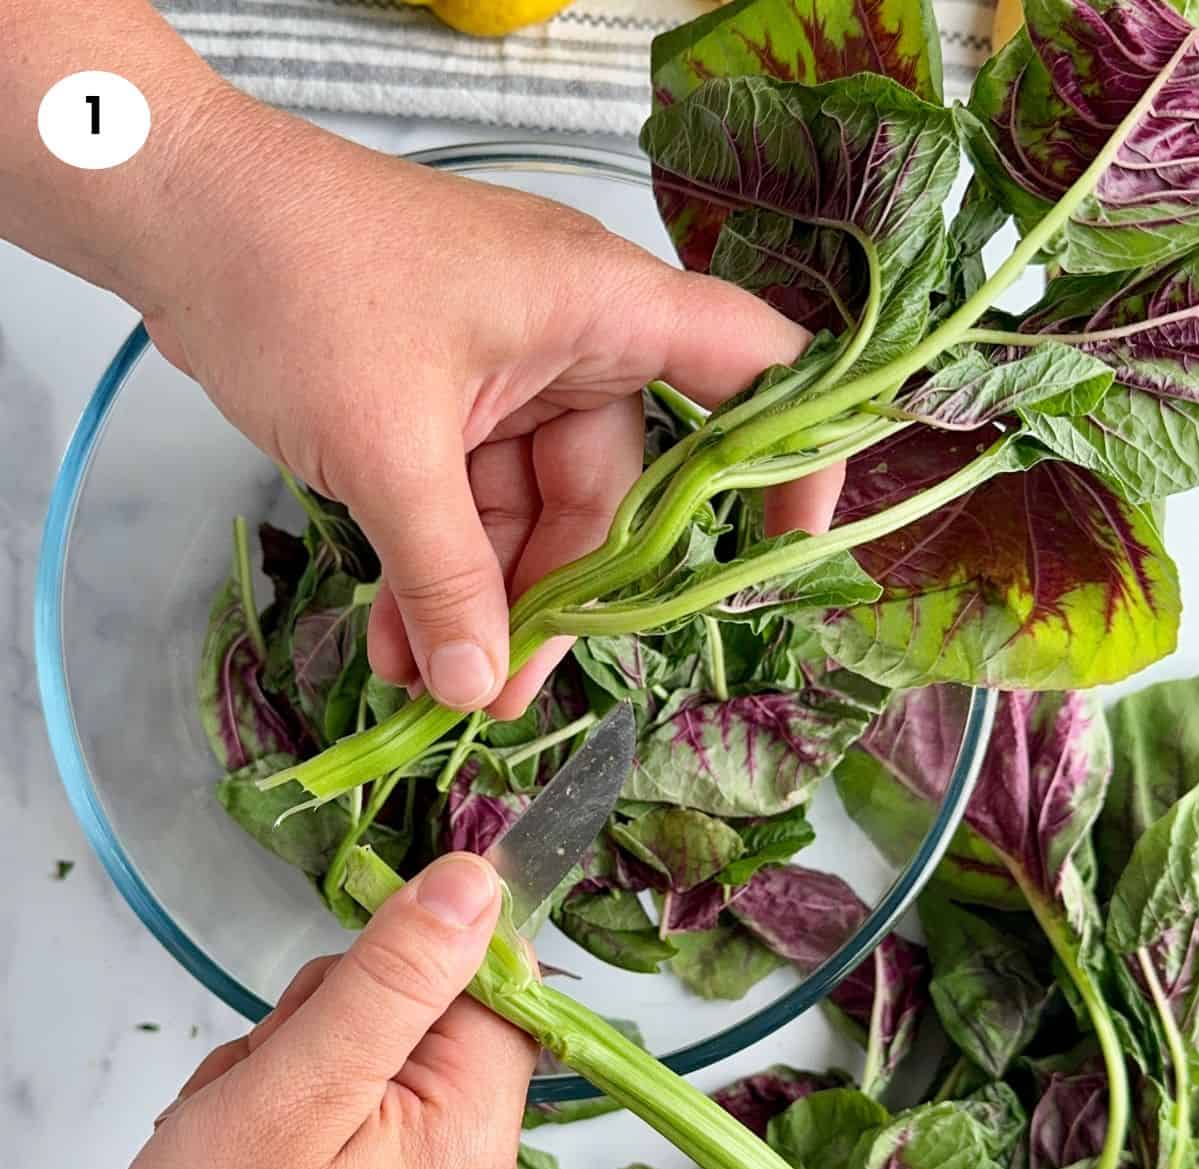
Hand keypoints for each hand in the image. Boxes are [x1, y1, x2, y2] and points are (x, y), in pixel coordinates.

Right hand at [47, 855, 531, 1168]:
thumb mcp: (302, 1082)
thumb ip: (397, 974)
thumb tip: (478, 881)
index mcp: (480, 1136)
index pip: (489, 988)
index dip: (406, 965)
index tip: (329, 1000)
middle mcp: (476, 1168)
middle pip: (427, 1016)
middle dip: (329, 1020)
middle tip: (266, 1079)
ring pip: (375, 1051)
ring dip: (295, 1059)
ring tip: (242, 1122)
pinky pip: (353, 1105)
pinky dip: (290, 1103)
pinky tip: (245, 1147)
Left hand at [133, 93, 843, 716]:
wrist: (171, 212)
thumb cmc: (296, 283)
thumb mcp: (384, 446)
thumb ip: (445, 574)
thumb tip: (482, 688)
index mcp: (598, 309)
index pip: (748, 365)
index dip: (790, 454)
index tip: (787, 553)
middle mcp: (568, 340)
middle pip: (610, 492)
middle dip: (553, 598)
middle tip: (501, 691)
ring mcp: (501, 373)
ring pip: (524, 515)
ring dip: (476, 600)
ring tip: (431, 683)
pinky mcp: (437, 400)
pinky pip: (460, 505)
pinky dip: (434, 569)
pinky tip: (399, 639)